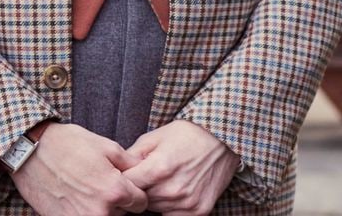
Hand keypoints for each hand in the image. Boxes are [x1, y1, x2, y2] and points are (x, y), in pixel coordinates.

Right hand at [10, 123, 147, 215]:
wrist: (31, 153)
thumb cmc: (70, 145)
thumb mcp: (108, 147)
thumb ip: (132, 165)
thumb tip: (145, 173)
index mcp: (114, 191)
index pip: (141, 203)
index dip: (136, 192)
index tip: (127, 184)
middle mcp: (99, 212)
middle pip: (123, 213)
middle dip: (119, 200)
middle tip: (103, 182)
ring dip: (102, 207)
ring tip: (88, 188)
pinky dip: (84, 211)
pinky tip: (76, 196)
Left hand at [123, 120, 239, 215]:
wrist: (225, 139)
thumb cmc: (189, 134)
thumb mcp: (156, 136)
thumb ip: (131, 155)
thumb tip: (116, 171)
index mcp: (158, 169)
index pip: (126, 187)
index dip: (125, 180)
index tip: (129, 175)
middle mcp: (171, 190)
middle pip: (140, 200)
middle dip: (141, 189)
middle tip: (151, 175)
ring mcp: (186, 203)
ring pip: (155, 209)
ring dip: (156, 198)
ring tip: (166, 180)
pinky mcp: (199, 211)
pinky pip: (172, 215)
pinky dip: (171, 207)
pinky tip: (177, 190)